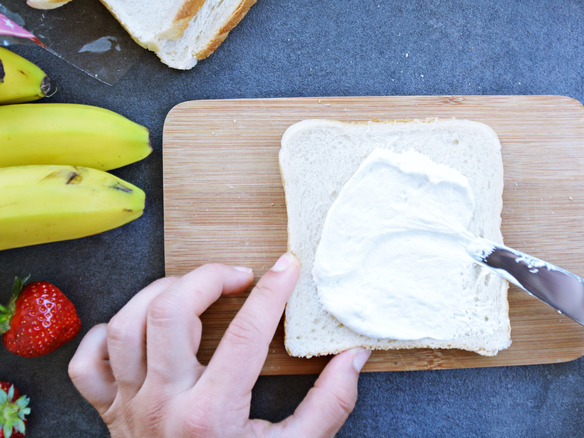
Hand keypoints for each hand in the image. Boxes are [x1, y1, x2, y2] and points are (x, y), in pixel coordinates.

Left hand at [68, 255, 370, 436]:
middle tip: (239, 276)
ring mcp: (130, 408)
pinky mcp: (110, 415)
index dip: (271, 293)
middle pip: (169, 313)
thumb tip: (352, 357)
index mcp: (211, 415)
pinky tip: (140, 329)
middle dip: (207, 278)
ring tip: (194, 290)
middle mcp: (163, 404)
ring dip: (159, 294)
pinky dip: (106, 336)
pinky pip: (87, 364)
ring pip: (125, 326)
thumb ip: (329, 405)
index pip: (244, 333)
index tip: (288, 267)